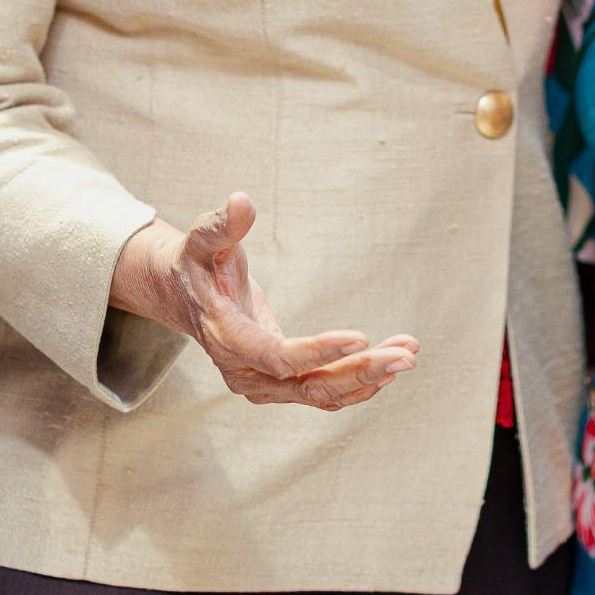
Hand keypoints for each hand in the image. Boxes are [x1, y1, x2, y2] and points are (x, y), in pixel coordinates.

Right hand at [112, 193, 418, 408]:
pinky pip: (325, 391)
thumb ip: (222, 225)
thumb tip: (242, 200)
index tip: (362, 338)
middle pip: (308, 386)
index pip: (278, 358)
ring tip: (409, 354)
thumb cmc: (197, 263)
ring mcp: (265, 384)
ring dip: (368, 378)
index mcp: (226, 339)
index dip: (319, 351)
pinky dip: (360, 380)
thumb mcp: (202, 239)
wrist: (185, 295)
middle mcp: (245, 373)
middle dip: (360, 372)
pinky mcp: (282, 383)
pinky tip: (392, 362)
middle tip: (405, 357)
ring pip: (322, 394)